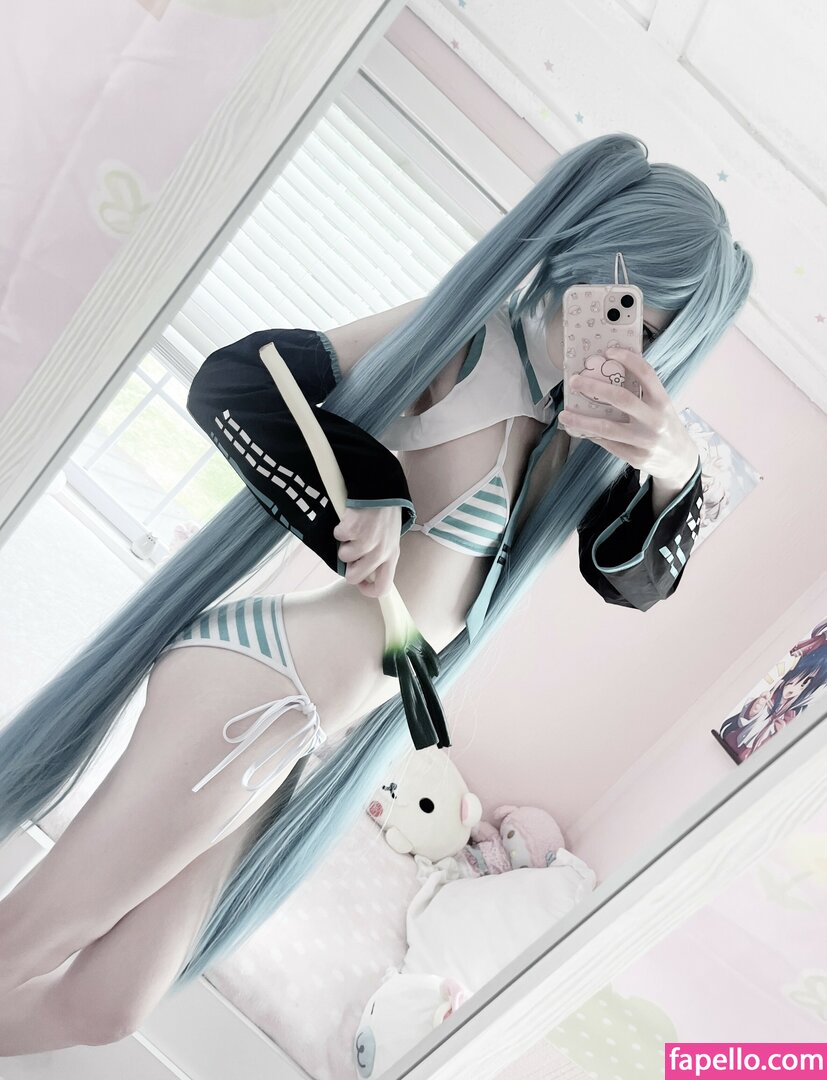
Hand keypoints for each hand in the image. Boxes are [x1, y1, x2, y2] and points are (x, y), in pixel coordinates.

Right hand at [333, 505, 401, 598]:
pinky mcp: (352, 529)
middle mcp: (380, 552)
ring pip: (343, 556)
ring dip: (345, 544)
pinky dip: (341, 529)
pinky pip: (338, 537)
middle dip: (348, 568)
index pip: (382, 587)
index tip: (360, 584)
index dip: (367, 590)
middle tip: (352, 553)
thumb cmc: (384, 516)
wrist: (381, 490)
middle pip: (354, 577)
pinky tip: (352, 521)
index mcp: (391, 556)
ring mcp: (365, 541)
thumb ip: (380, 558)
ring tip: (356, 531)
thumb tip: (364, 576)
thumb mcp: (390, 540)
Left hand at [559, 347, 699, 485]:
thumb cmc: (665, 425)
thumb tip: (609, 373)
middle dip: (594, 387)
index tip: (609, 352)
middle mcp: (655, 420)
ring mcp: (645, 441)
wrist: (681, 460)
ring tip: (564, 415)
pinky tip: (581, 429)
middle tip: (575, 381)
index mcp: (663, 402)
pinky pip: (608, 444)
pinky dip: (592, 435)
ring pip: (607, 428)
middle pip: (620, 398)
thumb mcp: (661, 406)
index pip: (646, 374)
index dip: (628, 359)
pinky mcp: (636, 458)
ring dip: (581, 420)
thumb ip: (642, 393)